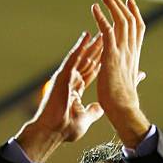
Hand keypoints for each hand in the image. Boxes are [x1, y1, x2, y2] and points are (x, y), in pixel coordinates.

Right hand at [15, 32, 103, 162]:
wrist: (51, 132)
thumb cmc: (64, 128)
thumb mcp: (85, 118)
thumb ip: (93, 111)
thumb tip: (101, 107)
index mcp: (76, 89)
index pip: (92, 72)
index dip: (101, 61)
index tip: (111, 51)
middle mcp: (71, 80)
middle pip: (88, 61)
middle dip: (99, 49)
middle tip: (109, 33)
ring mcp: (66, 77)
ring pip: (82, 56)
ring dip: (92, 44)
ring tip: (101, 30)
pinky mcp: (62, 76)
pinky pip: (73, 58)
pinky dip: (80, 47)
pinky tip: (86, 36)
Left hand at [91, 0, 149, 146]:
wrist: (123, 111)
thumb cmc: (125, 103)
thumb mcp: (132, 85)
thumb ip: (136, 76)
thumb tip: (141, 75)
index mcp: (134, 57)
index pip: (138, 30)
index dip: (134, 14)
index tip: (129, 2)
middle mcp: (130, 52)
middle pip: (130, 21)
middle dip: (121, 5)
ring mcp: (122, 53)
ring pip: (121, 22)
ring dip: (112, 6)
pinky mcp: (112, 57)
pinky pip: (107, 32)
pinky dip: (101, 19)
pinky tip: (94, 9)